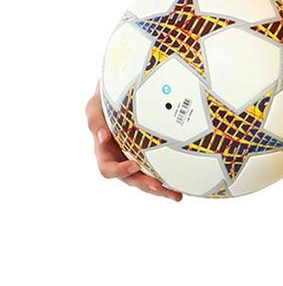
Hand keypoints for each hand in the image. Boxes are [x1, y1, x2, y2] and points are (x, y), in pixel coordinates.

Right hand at [86, 86, 181, 201]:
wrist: (124, 89)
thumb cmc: (107, 98)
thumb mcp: (95, 105)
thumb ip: (94, 119)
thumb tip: (102, 136)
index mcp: (105, 151)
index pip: (108, 168)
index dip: (119, 170)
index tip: (134, 164)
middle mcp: (120, 158)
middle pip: (131, 179)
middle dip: (145, 185)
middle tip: (160, 187)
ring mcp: (136, 157)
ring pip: (147, 179)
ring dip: (160, 189)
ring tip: (176, 195)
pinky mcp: (152, 154)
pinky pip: (160, 169)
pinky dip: (170, 178)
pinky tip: (185, 184)